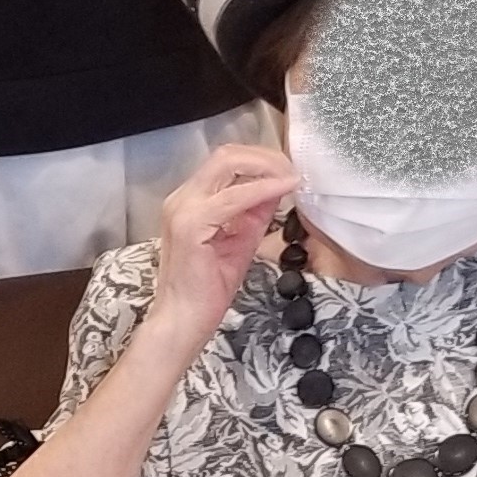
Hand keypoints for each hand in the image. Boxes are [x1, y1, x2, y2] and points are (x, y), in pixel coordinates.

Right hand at [150, 143, 300, 350]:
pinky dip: (262, 189)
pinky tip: (283, 189)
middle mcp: (182, 198)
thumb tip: (277, 187)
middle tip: (294, 170)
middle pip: (226, 154)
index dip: (261, 160)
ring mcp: (183, 209)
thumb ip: (255, 213)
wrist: (183, 321)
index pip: (226, 162)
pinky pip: (233, 197)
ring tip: (292, 177)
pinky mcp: (191, 225)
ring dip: (266, 167)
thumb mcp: (239, 241)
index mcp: (190, 201)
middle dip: (266, 157)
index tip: (289, 170)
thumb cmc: (206, 290)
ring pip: (228, 164)